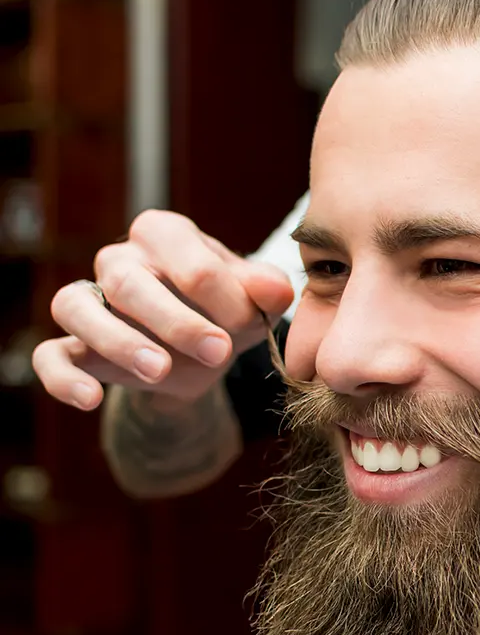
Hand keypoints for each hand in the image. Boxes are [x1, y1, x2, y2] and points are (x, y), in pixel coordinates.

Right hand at [33, 209, 293, 409]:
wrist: (200, 354)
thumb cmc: (225, 312)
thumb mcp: (254, 301)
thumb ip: (267, 291)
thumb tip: (276, 290)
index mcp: (166, 235)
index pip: (190, 260)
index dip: (223, 297)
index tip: (251, 326)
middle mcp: (119, 259)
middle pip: (130, 281)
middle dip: (177, 320)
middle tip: (219, 351)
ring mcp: (88, 299)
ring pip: (77, 308)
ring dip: (119, 341)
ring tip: (159, 371)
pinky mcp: (71, 343)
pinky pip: (48, 356)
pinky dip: (63, 378)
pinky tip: (91, 399)